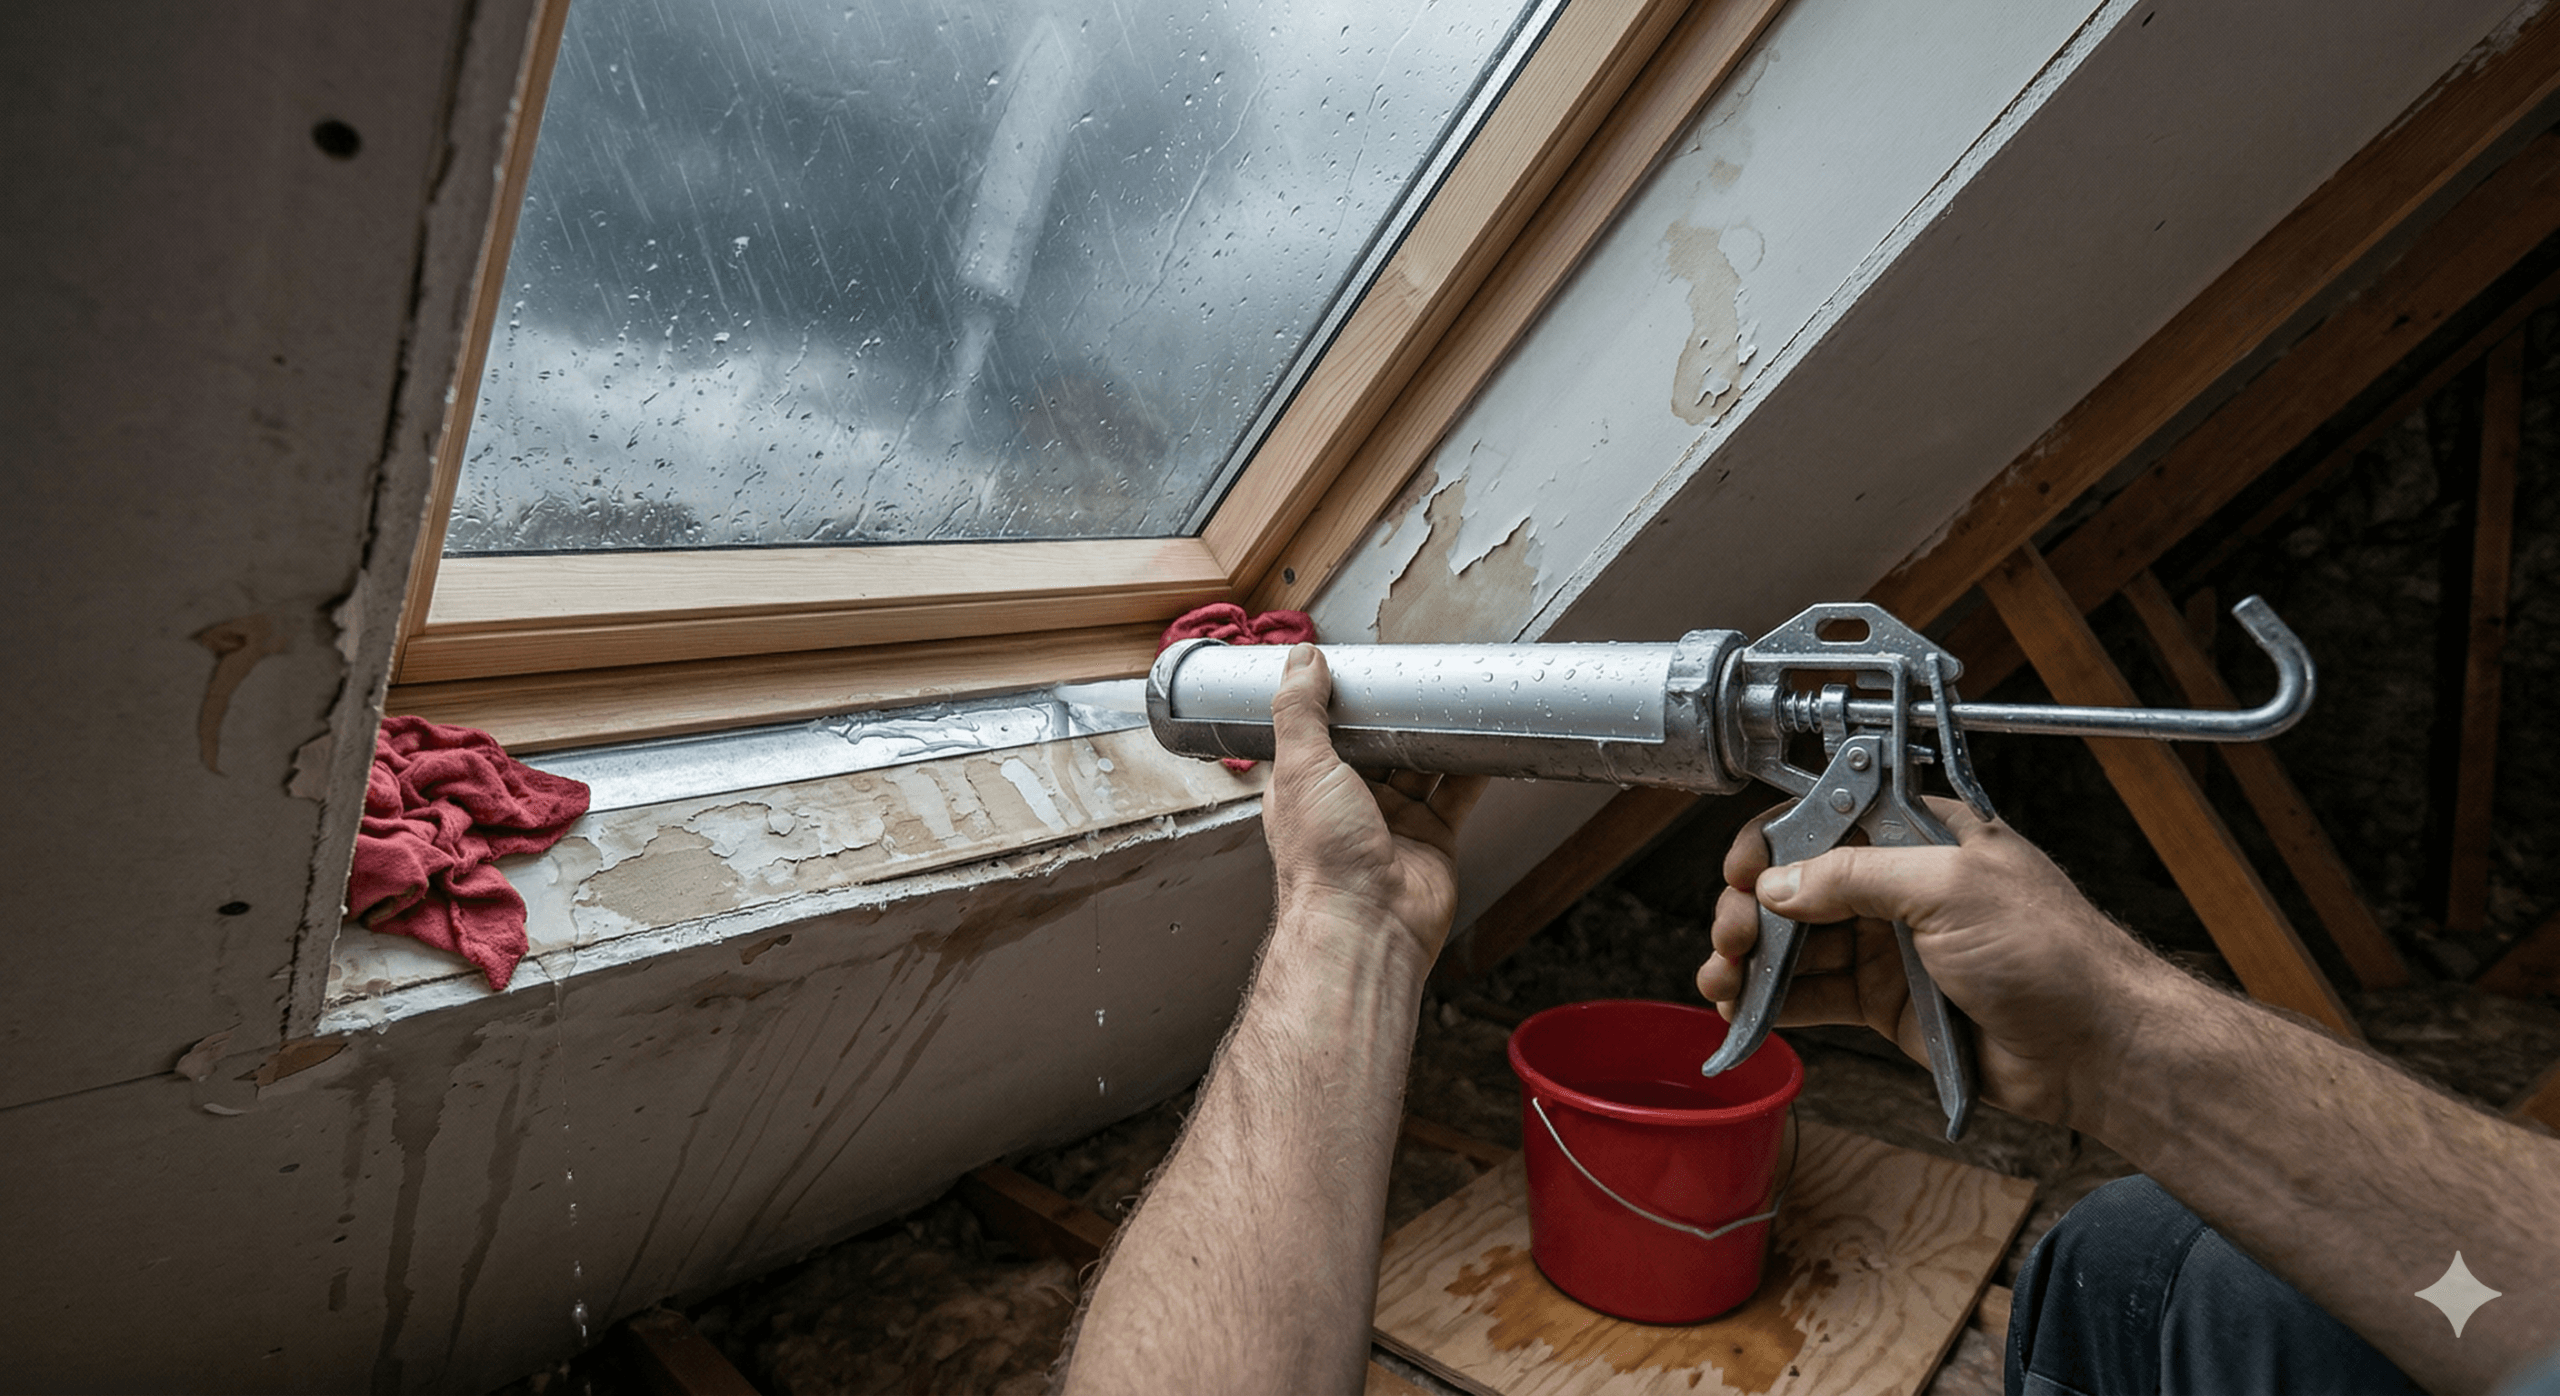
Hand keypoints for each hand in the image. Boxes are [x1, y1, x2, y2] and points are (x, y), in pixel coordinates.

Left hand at [1264, 645, 1487, 961]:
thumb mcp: (1301, 768)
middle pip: (1378, 747)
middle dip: (1396, 718)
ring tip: (1454, 700)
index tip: (1365, 670)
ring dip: (1436, 738)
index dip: (1343, 703)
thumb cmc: (1323, 860)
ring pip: (1420, 766)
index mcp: (1309, 788)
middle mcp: (1350, 805)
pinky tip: (1484, 741)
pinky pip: (1457, 795)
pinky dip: (1472, 769)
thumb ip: (1300, 711)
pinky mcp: (1433, 838)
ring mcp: (1394, 822)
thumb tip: (1301, 660)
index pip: (1324, 733)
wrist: (1367, 925)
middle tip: (1417, 679)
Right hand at [1694, 798, 2160, 1126]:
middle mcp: (1900, 885)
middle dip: (1752, 908)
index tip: (1743, 872)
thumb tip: (1779, 884)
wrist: (2095, 1047)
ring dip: (1752, 958)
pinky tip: (1744, 1008)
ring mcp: (1890, 945)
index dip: (1775, 843)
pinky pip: (1814, 993)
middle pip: (1798, 884)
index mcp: (1922, 836)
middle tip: (1734, 937)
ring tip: (1723, 978)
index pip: (1827, 819)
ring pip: (1797, 942)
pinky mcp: (1885, 1001)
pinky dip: (1774, 1000)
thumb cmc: (2052, 953)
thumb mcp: (1950, 890)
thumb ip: (1856, 878)